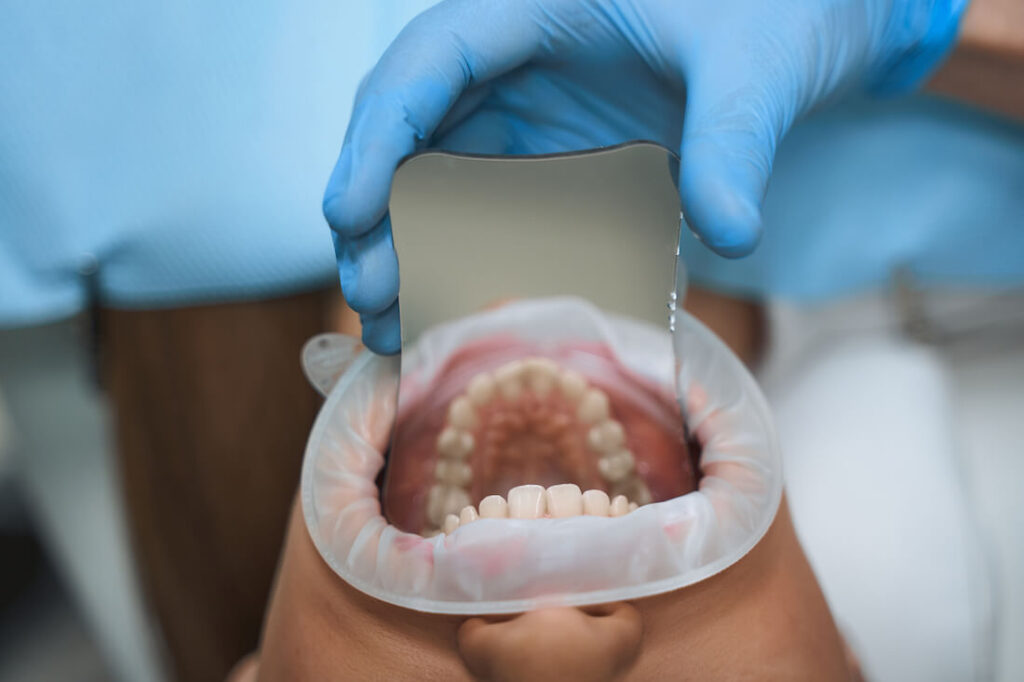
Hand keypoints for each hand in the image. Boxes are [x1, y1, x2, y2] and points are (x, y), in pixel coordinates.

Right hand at [324, 0, 964, 352]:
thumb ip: (735, 140)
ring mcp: (534, 110)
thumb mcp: (757, 64)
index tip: (350, 211)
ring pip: (441, 177)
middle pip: (414, 128)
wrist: (808, 22)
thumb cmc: (779, 10)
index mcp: (539, 4)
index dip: (380, 134)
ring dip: (412, 250)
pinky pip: (494, 208)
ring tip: (392, 326)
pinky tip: (454, 312)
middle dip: (379, 212)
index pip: (432, 59)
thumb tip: (731, 234)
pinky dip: (470, 258)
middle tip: (367, 294)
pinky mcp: (556, 156)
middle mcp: (518, 57)